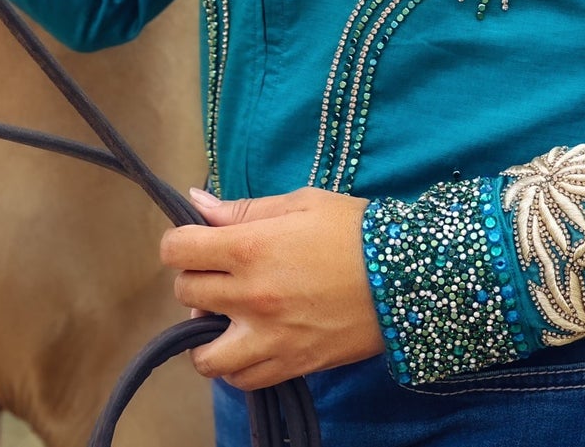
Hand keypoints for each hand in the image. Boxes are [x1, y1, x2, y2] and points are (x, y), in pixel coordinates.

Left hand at [160, 186, 382, 390]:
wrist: (405, 277)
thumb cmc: (352, 229)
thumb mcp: (298, 203)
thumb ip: (242, 209)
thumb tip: (197, 203)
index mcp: (249, 248)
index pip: (178, 251)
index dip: (179, 243)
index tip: (194, 241)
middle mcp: (251, 297)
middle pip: (186, 296)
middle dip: (194, 280)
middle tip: (217, 273)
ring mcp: (270, 338)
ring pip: (205, 356)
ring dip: (205, 336)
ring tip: (224, 319)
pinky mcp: (292, 365)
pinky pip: (242, 381)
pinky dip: (235, 366)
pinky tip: (248, 342)